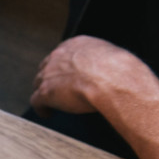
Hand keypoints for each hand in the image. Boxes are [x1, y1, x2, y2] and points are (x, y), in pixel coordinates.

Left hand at [29, 35, 158, 158]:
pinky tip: (47, 114)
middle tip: (57, 90)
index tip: (66, 75)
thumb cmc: (122, 70)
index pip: (62, 54)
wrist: (115, 81)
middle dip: (50, 78)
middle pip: (47, 67)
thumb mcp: (115, 56)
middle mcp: (59, 55)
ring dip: (44, 92)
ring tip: (50, 103)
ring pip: (39, 83)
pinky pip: (36, 101)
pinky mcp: (46, 92)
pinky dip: (41, 108)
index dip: (63, 66)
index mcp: (76, 44)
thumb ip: (106, 60)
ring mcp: (50, 73)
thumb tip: (117, 69)